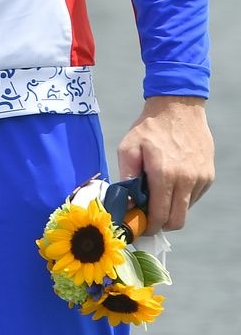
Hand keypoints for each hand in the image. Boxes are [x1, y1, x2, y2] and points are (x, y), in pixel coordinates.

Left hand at [117, 96, 214, 230]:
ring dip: (171, 208)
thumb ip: (127, 176)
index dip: (148, 226)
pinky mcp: (208, 176)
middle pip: (177, 220)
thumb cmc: (149, 128)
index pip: (160, 215)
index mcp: (164, 174)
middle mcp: (186, 180)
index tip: (139, 226)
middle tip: (146, 218)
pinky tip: (170, 182)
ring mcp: (200, 179)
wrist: (179, 108)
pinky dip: (181, 197)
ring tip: (156, 193)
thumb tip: (127, 202)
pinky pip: (194, 197)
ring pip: (186, 210)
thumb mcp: (128, 147)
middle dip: (160, 224)